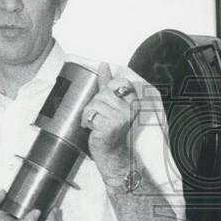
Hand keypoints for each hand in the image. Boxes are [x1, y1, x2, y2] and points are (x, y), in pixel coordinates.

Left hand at [81, 62, 138, 181]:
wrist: (111, 154)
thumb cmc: (110, 129)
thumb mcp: (111, 104)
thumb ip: (108, 84)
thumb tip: (104, 66)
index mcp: (133, 103)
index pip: (119, 83)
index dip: (108, 89)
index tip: (107, 103)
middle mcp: (129, 110)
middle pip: (103, 93)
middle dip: (95, 104)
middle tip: (100, 117)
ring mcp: (120, 118)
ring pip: (94, 104)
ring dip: (89, 114)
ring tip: (95, 124)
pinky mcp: (109, 126)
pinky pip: (90, 115)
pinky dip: (87, 122)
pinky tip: (93, 129)